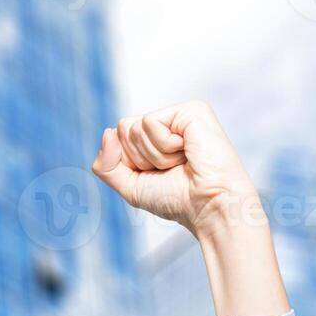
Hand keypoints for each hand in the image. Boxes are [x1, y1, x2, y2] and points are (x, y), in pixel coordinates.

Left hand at [89, 101, 257, 238]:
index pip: (117, 137)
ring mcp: (179, 115)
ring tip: (181, 162)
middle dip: (140, 158)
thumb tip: (107, 131)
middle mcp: (167, 123)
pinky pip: (150, 122)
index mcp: (154, 138)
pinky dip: (164, 146)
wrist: (208, 206)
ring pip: (134, 127)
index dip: (129, 162)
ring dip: (154, 155)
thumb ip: (106, 165)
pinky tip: (187, 152)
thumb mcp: (130, 186)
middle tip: (171, 168)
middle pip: (123, 128)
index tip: (157, 174)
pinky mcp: (190, 110)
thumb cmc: (178, 199)